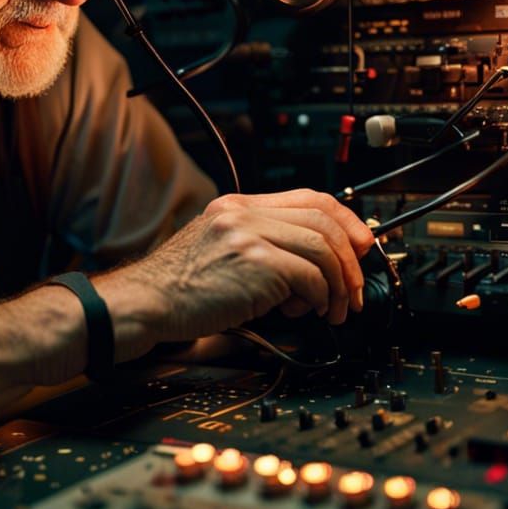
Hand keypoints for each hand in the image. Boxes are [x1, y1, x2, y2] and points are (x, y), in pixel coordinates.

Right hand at [124, 189, 374, 341]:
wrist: (147, 301)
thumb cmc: (181, 287)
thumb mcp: (219, 250)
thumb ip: (259, 244)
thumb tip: (313, 262)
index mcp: (237, 205)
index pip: (309, 197)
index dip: (345, 221)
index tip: (361, 245)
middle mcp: (243, 213)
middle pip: (323, 219)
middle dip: (351, 257)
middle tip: (355, 288)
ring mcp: (248, 234)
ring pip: (322, 247)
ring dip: (340, 284)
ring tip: (335, 309)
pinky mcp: (254, 264)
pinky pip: (310, 276)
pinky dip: (319, 297)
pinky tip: (308, 311)